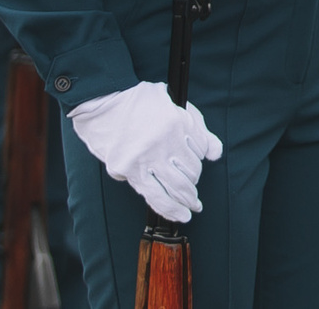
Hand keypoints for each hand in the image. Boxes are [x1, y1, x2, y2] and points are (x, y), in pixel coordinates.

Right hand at [67, 82, 221, 222]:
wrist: (104, 103)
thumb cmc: (142, 104)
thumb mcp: (178, 107)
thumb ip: (200, 130)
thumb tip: (215, 155)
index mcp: (179, 123)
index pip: (201, 150)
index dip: (200, 160)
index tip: (194, 166)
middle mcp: (165, 141)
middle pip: (191, 171)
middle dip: (195, 186)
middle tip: (196, 198)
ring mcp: (147, 157)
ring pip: (176, 186)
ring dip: (187, 201)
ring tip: (191, 209)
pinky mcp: (129, 169)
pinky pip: (154, 195)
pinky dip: (169, 209)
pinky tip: (178, 215)